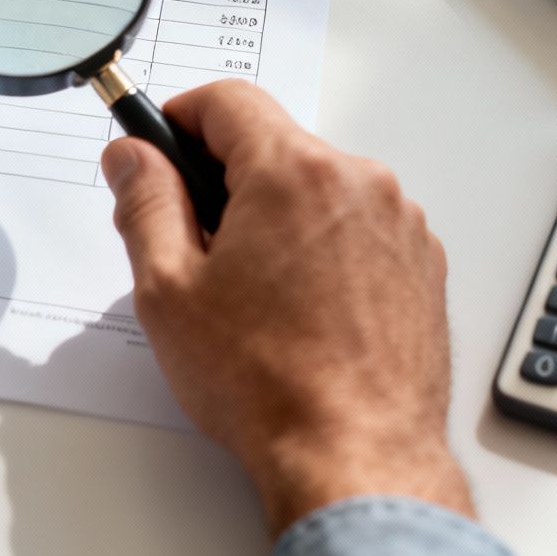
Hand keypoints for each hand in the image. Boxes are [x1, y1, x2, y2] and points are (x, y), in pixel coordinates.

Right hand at [100, 80, 473, 532]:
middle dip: (227, 180)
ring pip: (318, 188)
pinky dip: (324, 248)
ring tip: (252, 294)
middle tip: (194, 245)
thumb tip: (133, 156)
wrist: (357, 455)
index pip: (228, 100)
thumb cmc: (267, 383)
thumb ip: (145, 202)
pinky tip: (299, 309)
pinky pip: (358, 227)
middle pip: (275, 144)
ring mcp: (399, 223)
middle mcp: (359, 182)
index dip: (180, 117)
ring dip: (279, 216)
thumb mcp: (169, 288)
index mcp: (293, 173)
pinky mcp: (422, 264)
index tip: (158, 148)